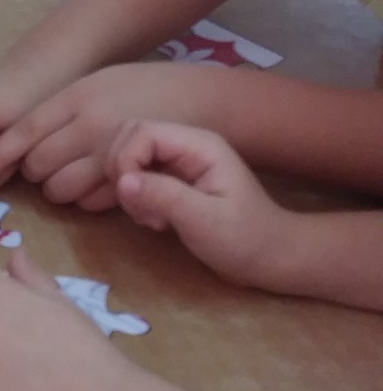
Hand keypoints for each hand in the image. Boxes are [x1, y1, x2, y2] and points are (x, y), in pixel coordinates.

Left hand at [0, 63, 221, 214]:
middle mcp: (90, 126)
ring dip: (58, 189)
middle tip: (45, 167)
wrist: (203, 99)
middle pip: (36, 166)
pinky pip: (89, 202)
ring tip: (75, 174)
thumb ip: (61, 109)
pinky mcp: (131, 179)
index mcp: (76, 98)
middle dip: (32, 173)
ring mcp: (111, 155)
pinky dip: (86, 199)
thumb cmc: (144, 88)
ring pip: (59, 189)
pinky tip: (99, 185)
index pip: (22, 133)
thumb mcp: (97, 85)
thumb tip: (19, 139)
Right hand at [109, 120, 296, 289]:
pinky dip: (133, 197)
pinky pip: (135, 175)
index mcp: (198, 145)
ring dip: (125, 186)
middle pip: (129, 137)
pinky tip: (151, 220)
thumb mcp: (204, 221)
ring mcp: (177, 162)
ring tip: (147, 217)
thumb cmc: (244, 239)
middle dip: (120, 171)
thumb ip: (163, 196)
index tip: (132, 199)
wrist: (269, 258)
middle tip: (138, 209)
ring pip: (128, 155)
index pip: (141, 132)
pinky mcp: (170, 180)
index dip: (125, 160)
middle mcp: (185, 146)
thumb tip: (122, 181)